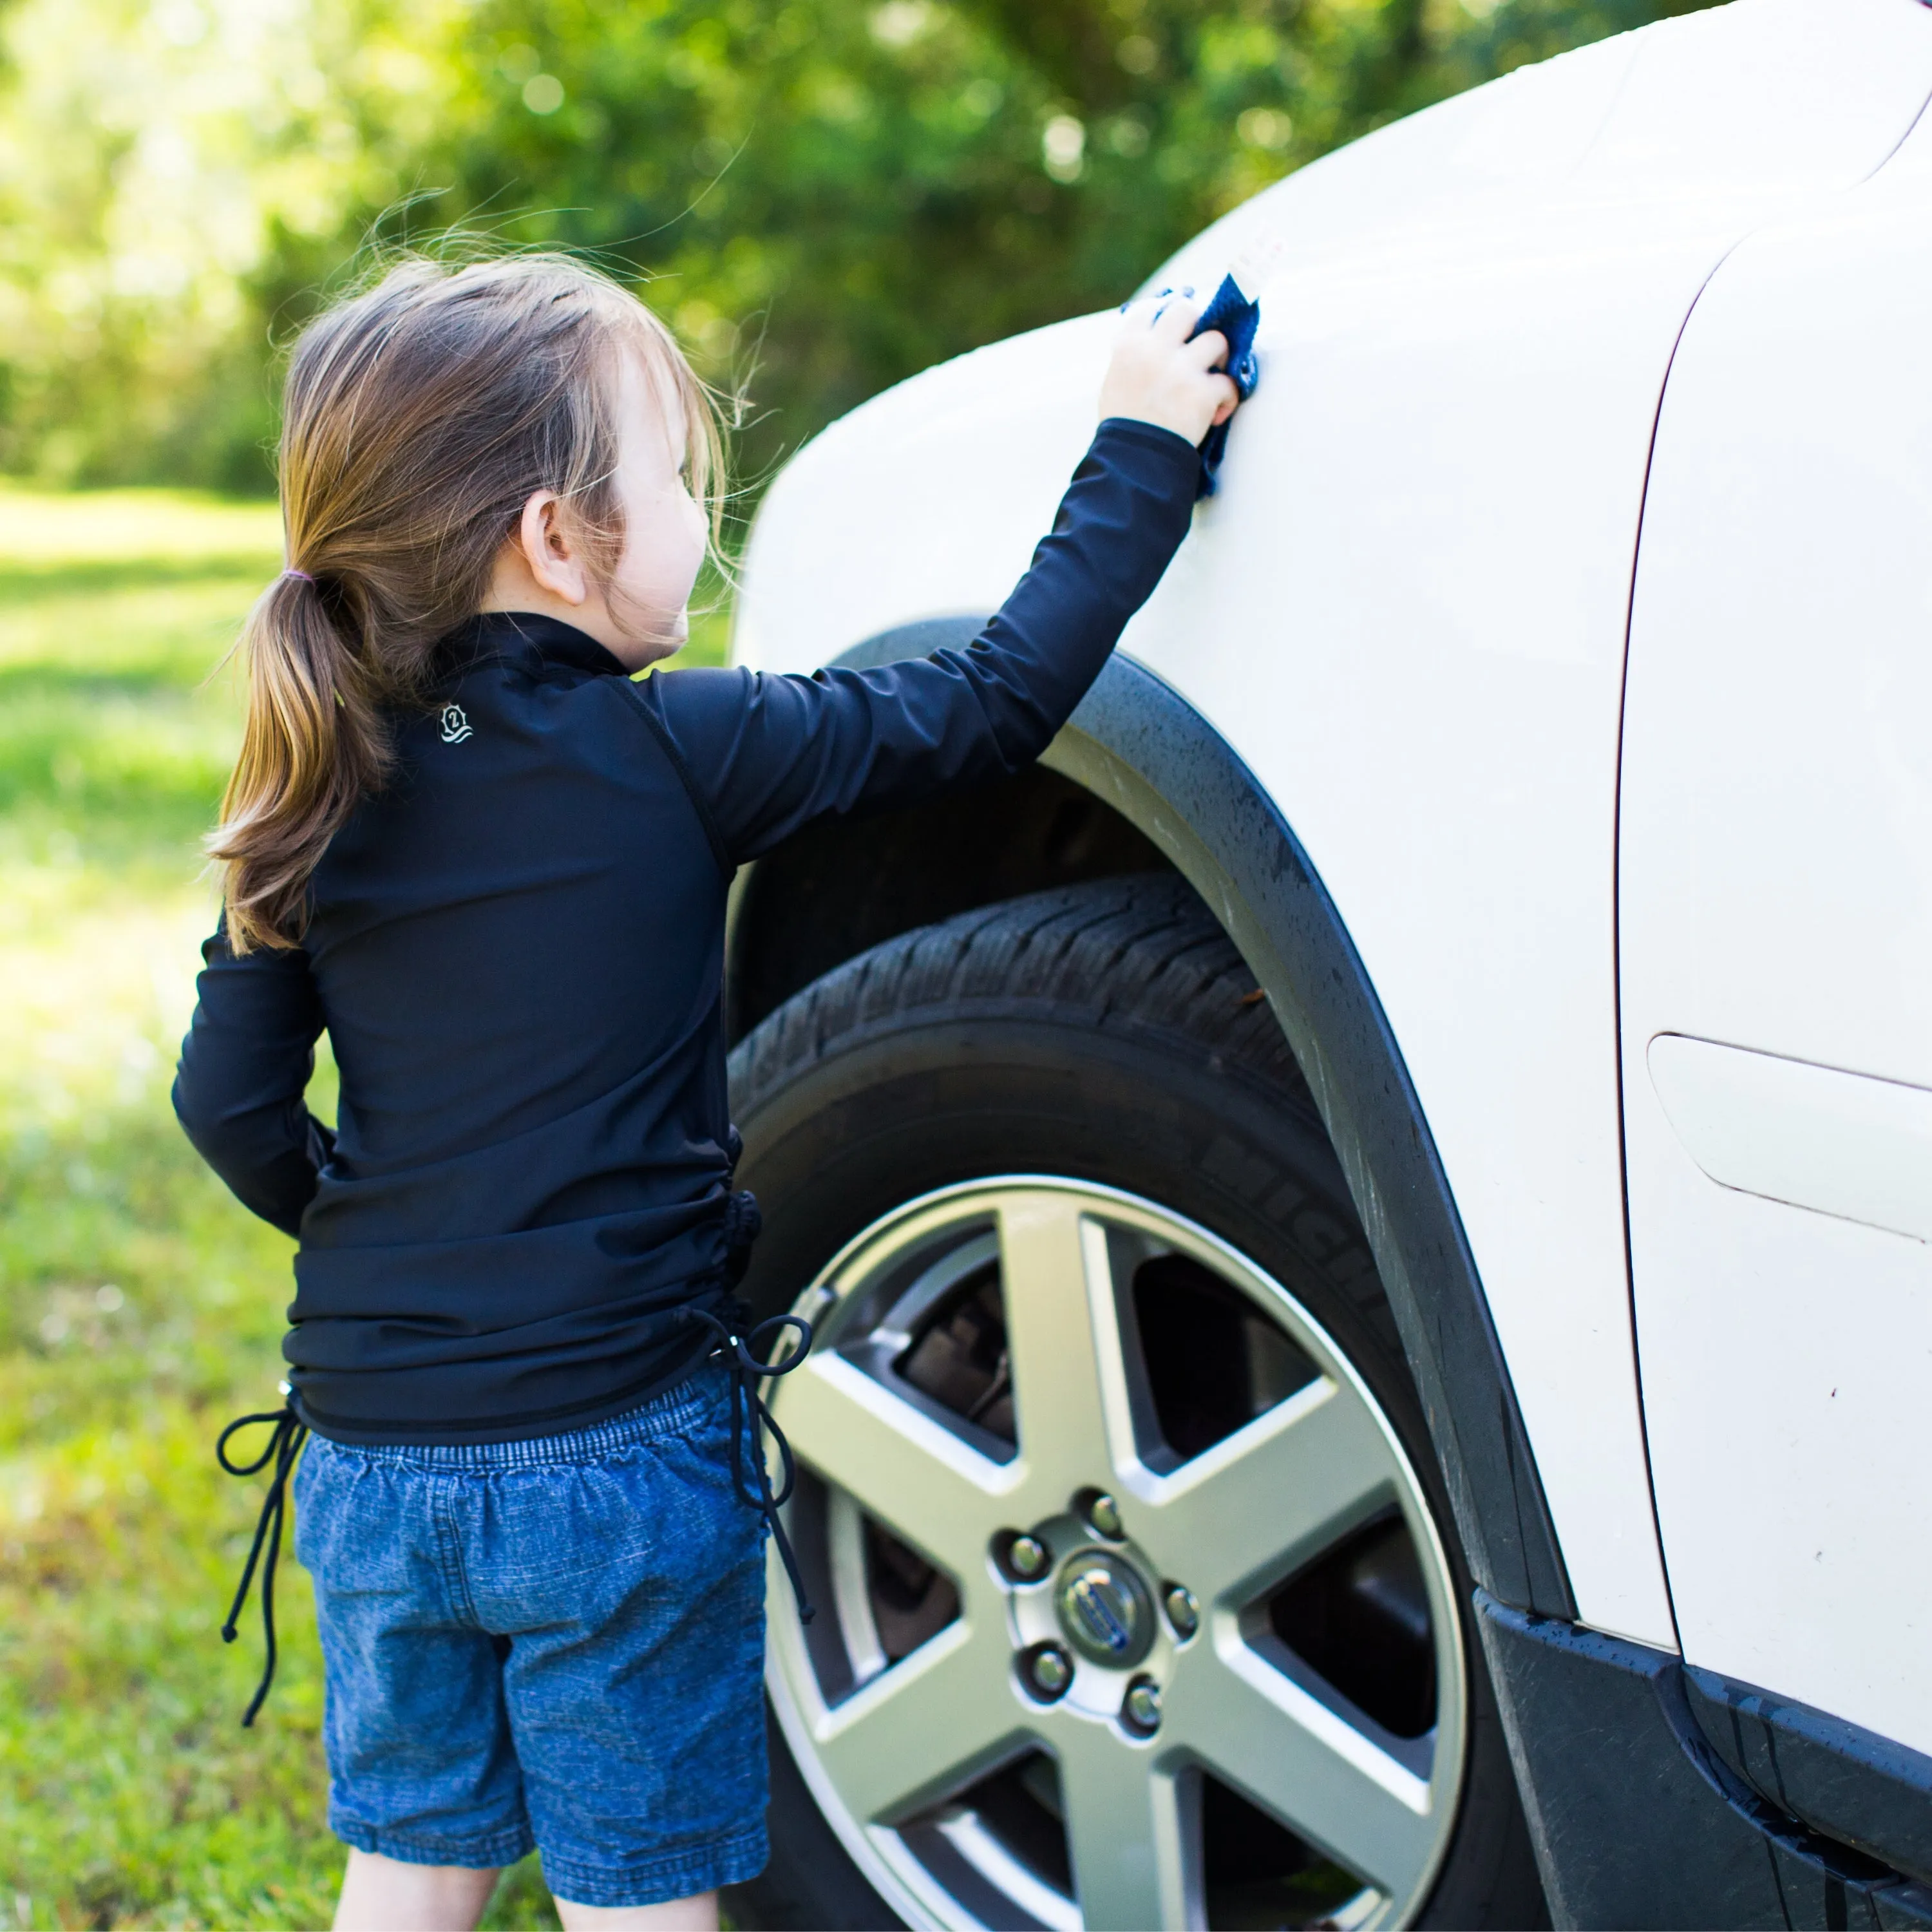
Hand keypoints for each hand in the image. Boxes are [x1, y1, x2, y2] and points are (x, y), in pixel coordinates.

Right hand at [1097, 292, 1241, 444]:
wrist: (1132, 461)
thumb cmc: (1122, 427)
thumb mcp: (1114, 383)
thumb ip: (1133, 359)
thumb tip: (1153, 343)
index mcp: (1128, 346)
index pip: (1149, 308)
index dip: (1165, 313)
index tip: (1174, 327)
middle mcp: (1155, 350)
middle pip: (1187, 310)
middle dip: (1199, 323)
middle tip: (1200, 343)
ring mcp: (1181, 369)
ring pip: (1217, 340)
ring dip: (1220, 357)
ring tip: (1214, 375)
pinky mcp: (1202, 393)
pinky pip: (1229, 383)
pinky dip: (1228, 398)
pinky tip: (1218, 412)